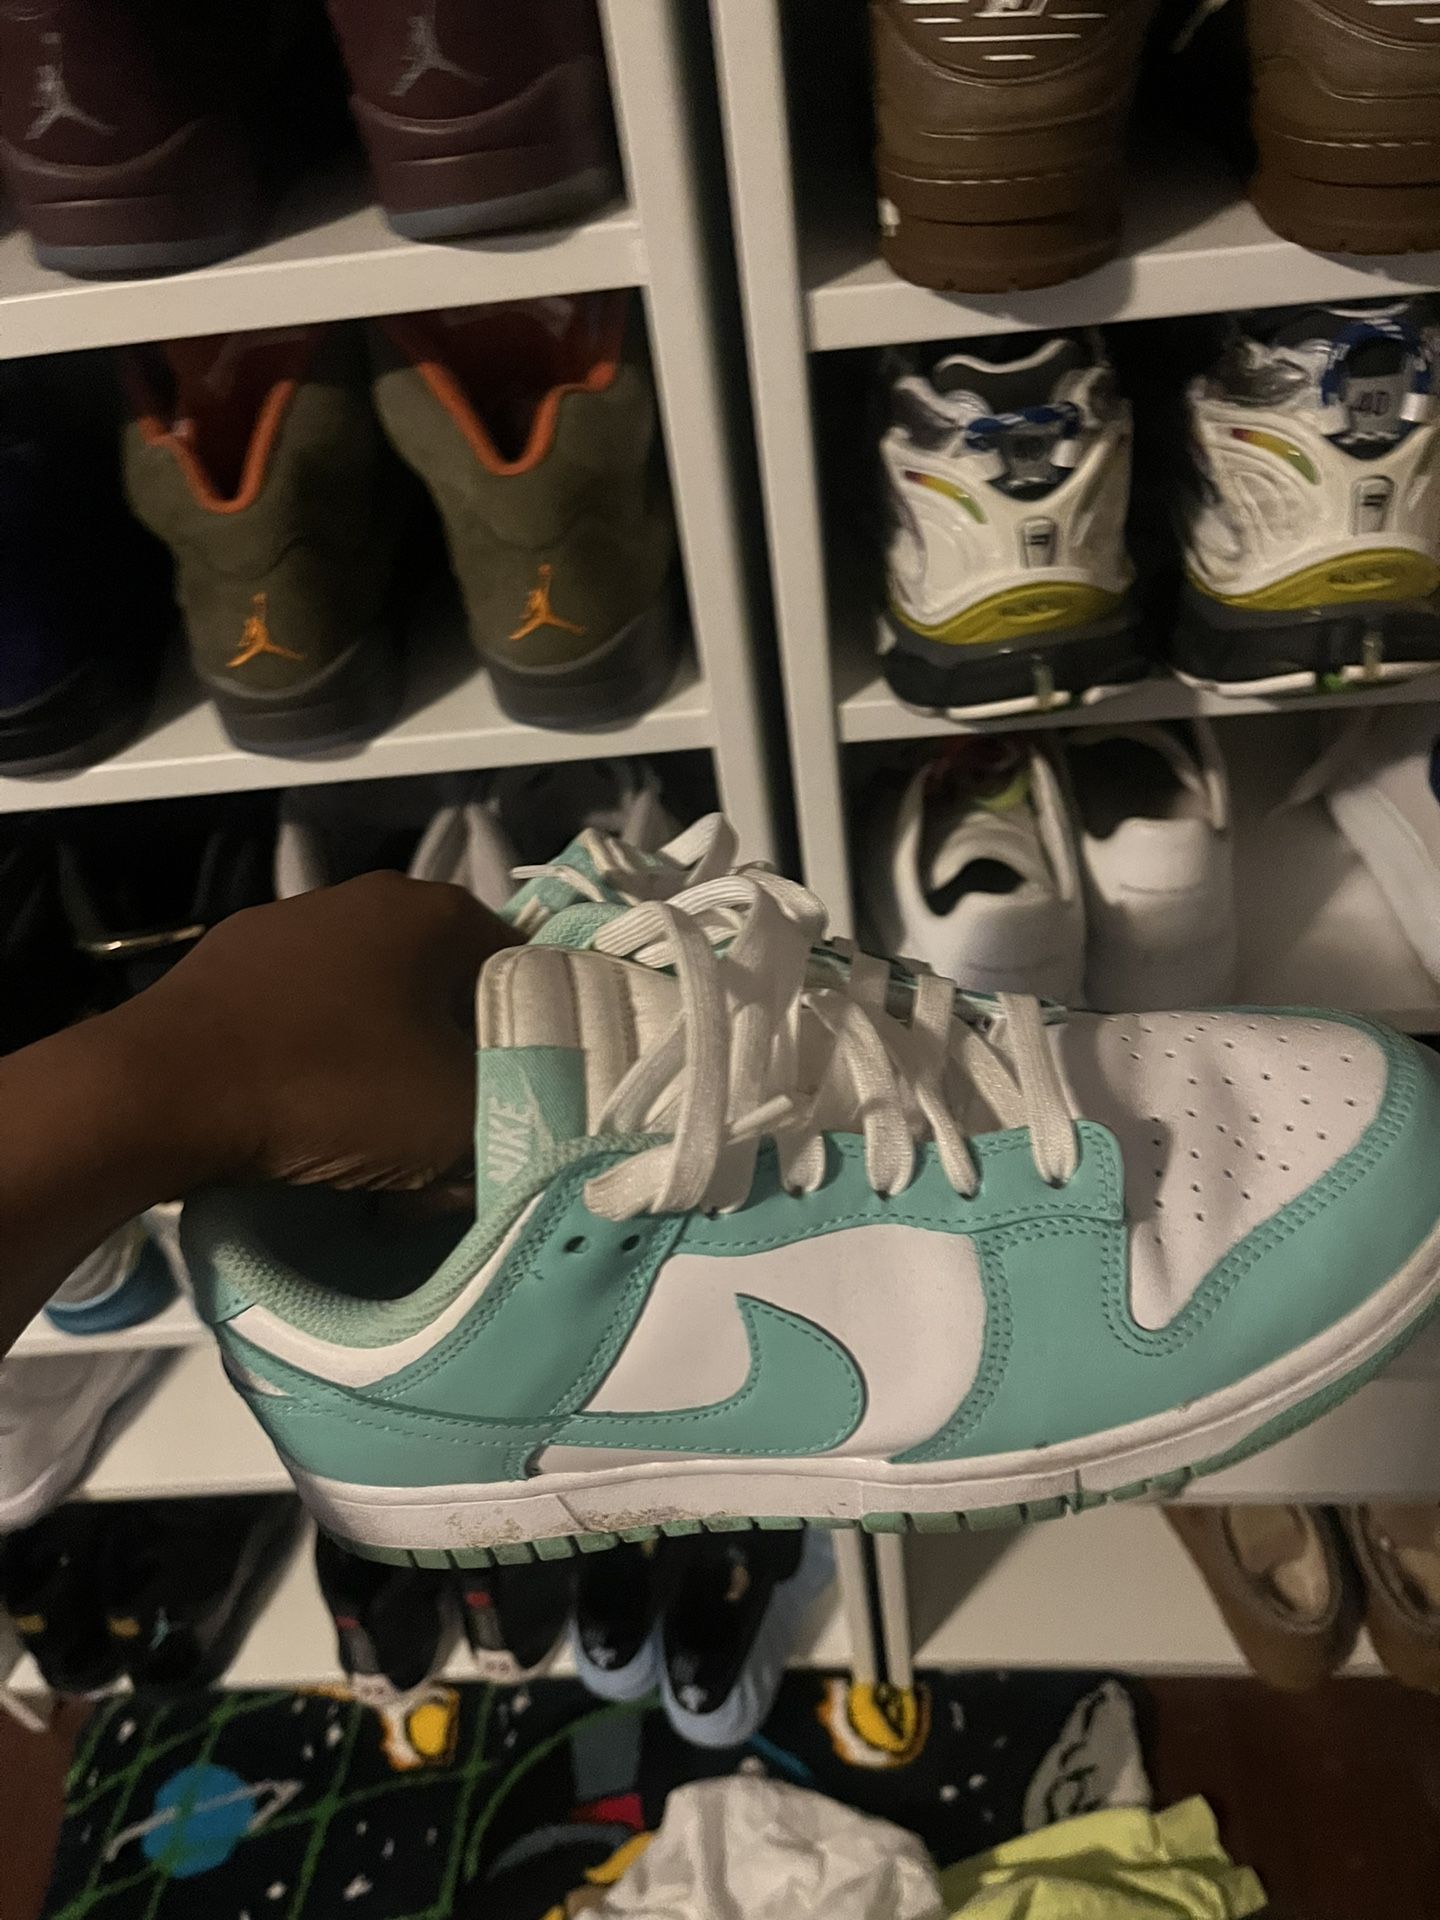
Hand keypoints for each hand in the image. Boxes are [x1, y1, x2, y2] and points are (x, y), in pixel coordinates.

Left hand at [120, 872, 515, 1193]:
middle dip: (454, 1071)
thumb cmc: (329, 1088)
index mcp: (437, 910)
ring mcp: (289, 926)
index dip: (531, 1053)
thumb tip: (520, 1127)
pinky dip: (321, 1070)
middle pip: (446, 997)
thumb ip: (518, 1116)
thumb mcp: (458, 1120)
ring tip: (375, 1150)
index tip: (514, 1115)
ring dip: (388, 1075)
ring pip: (375, 1012)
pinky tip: (306, 1125)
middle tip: (449, 1145)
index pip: (525, 978)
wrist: (158, 1093)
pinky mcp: (226, 970)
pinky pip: (307, 1024)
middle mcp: (368, 898)